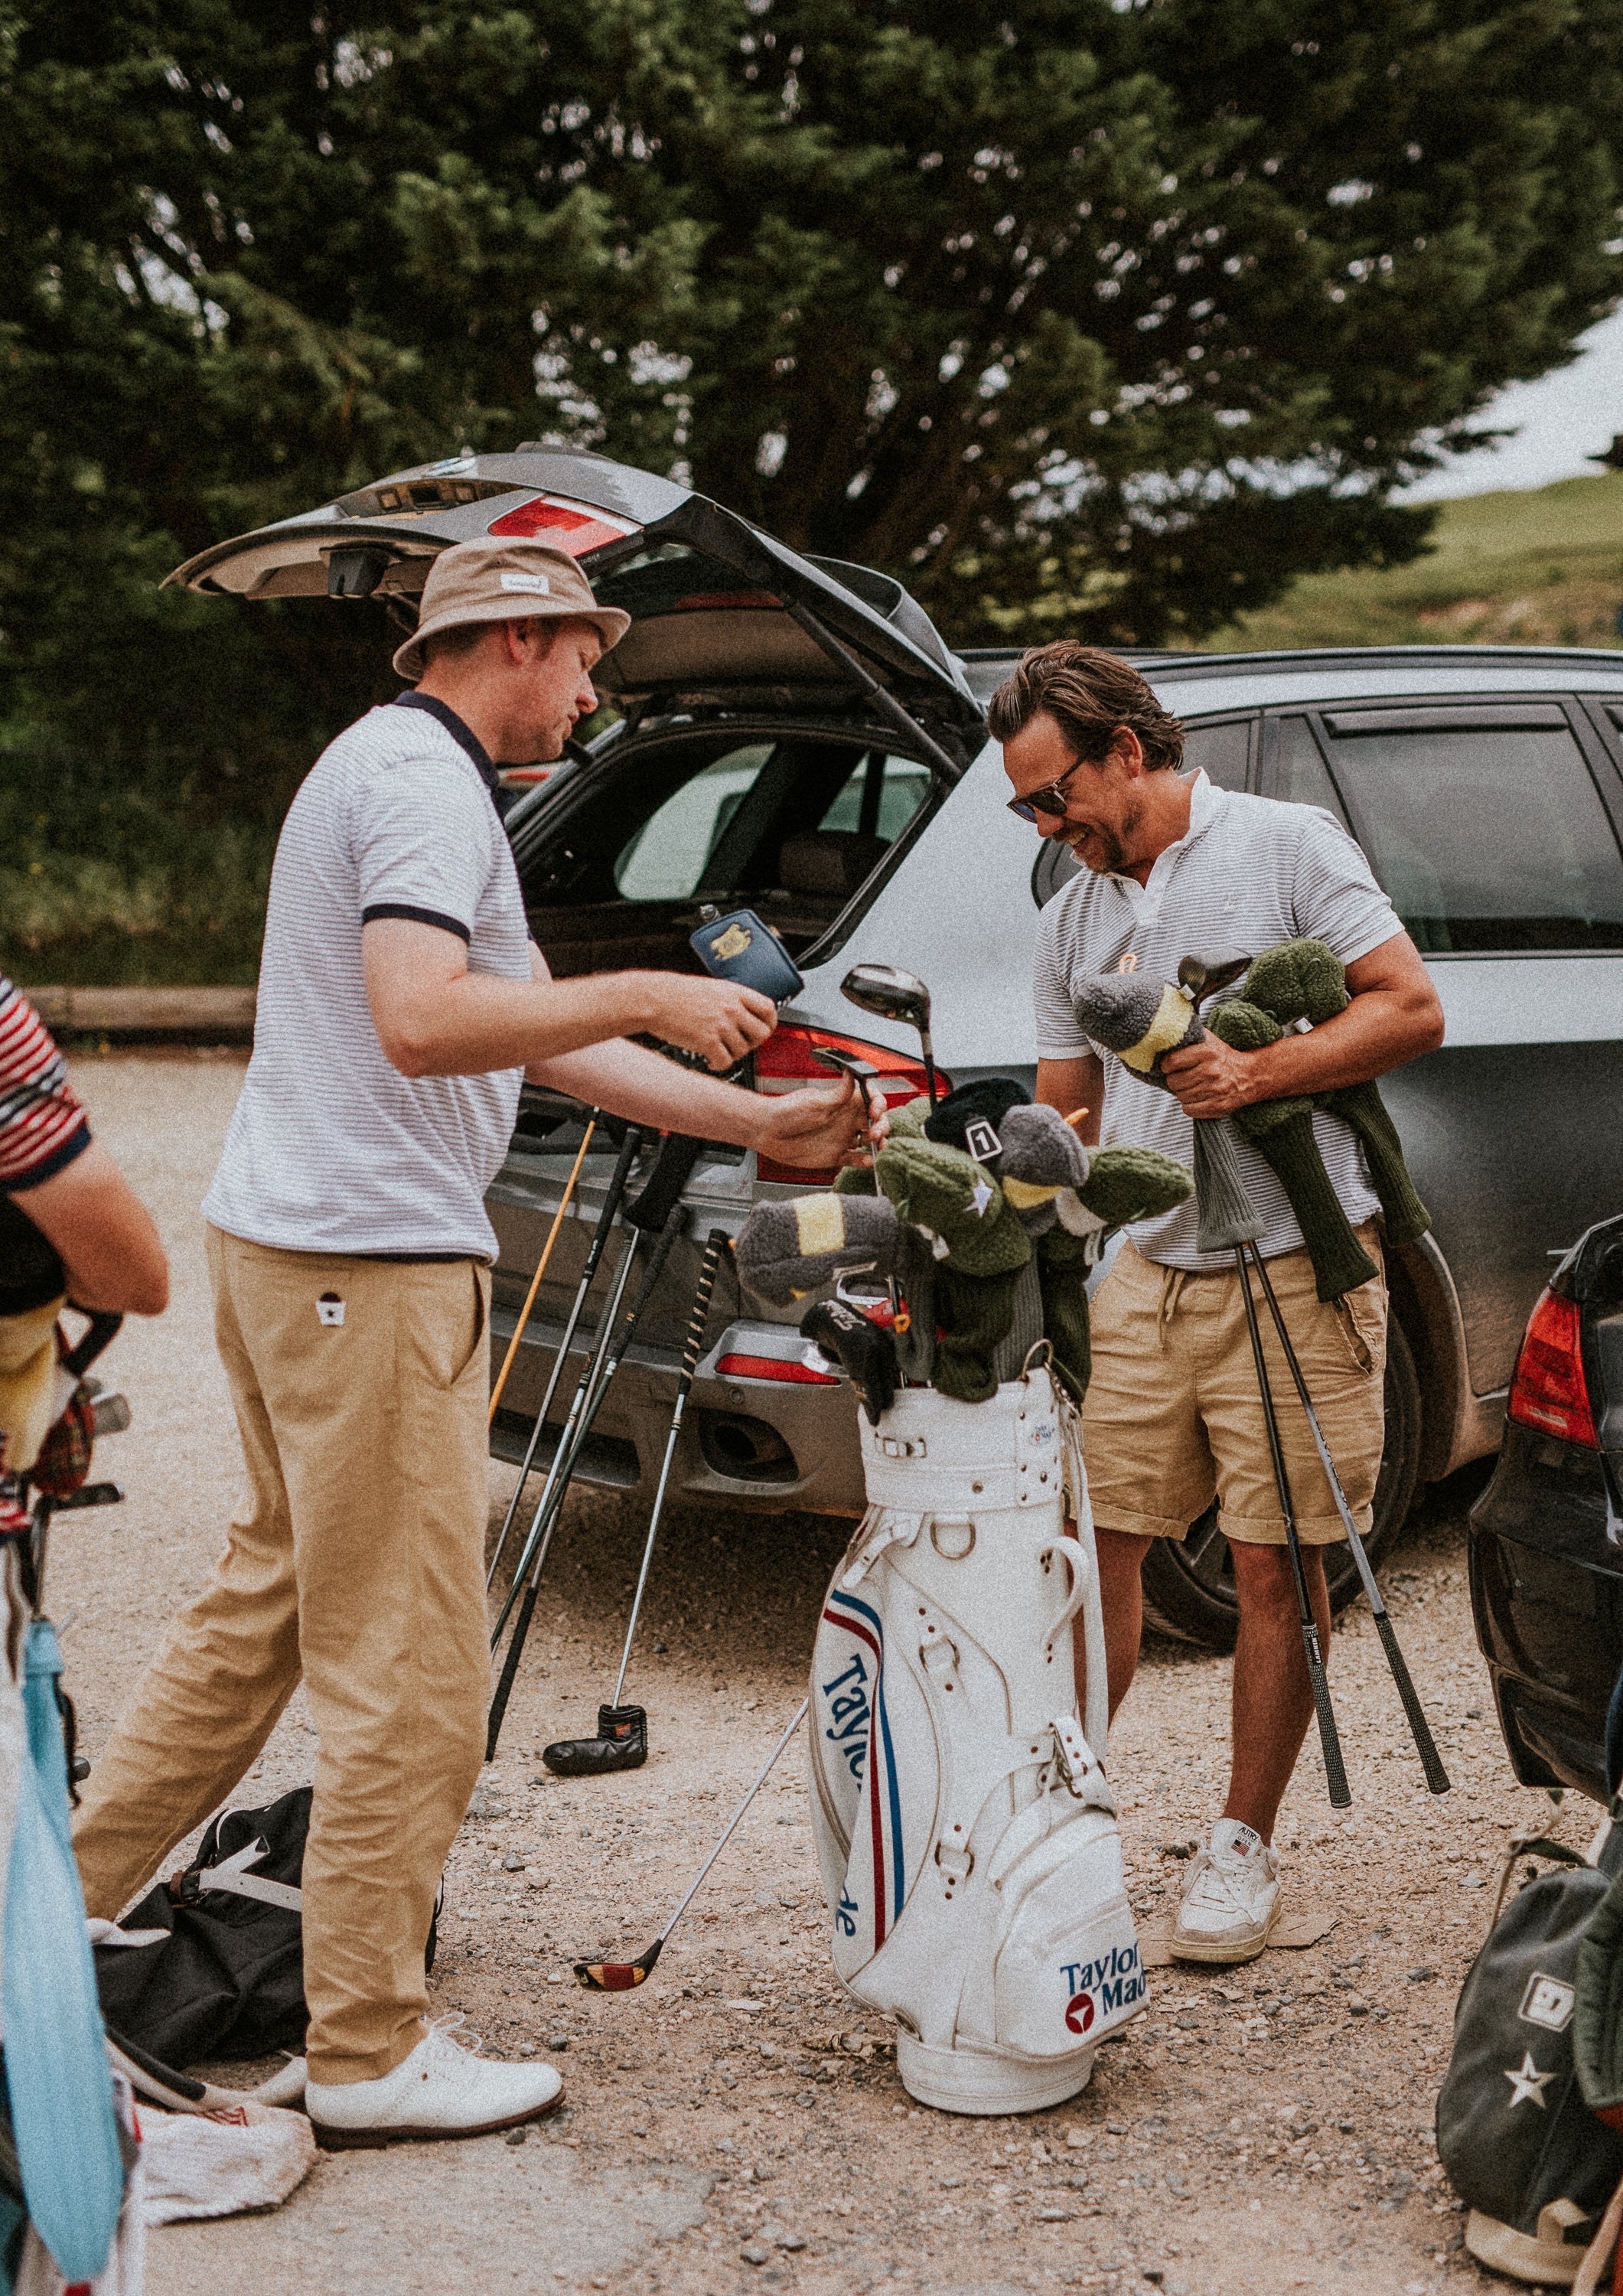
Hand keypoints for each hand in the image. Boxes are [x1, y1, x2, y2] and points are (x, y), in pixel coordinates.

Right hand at [645, 976, 777, 1070]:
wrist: (651, 998)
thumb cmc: (674, 992)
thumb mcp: (710, 987)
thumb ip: (729, 999)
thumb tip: (744, 1015)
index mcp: (733, 992)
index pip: (768, 1008)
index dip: (770, 1023)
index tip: (764, 1029)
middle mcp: (731, 1008)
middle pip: (762, 1033)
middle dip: (753, 1043)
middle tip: (741, 1045)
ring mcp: (720, 1024)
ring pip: (743, 1050)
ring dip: (733, 1055)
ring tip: (719, 1051)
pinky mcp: (707, 1040)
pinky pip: (725, 1061)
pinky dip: (718, 1065)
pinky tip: (709, 1060)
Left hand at [750, 1078, 880, 1169]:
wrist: (768, 1132)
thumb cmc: (787, 1112)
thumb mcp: (815, 1101)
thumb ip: (838, 1093)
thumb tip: (852, 1073)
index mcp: (844, 1103)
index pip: (871, 1100)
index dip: (879, 1104)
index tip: (875, 1111)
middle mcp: (846, 1119)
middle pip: (876, 1121)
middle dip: (882, 1126)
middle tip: (874, 1133)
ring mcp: (842, 1137)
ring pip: (870, 1141)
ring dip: (878, 1144)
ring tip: (877, 1148)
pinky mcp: (836, 1155)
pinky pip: (855, 1159)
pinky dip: (864, 1161)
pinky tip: (866, 1161)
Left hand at [1159, 1034, 1264, 1120]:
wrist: (1249, 1075)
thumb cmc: (1222, 1058)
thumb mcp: (1208, 1041)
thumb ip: (1189, 1037)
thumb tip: (1166, 1036)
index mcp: (1207, 1052)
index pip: (1172, 1061)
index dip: (1166, 1065)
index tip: (1170, 1066)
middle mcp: (1211, 1071)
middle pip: (1173, 1081)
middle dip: (1175, 1080)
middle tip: (1184, 1076)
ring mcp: (1214, 1091)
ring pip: (1180, 1096)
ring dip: (1184, 1092)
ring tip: (1194, 1085)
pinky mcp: (1217, 1107)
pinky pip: (1188, 1109)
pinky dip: (1190, 1105)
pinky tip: (1198, 1097)